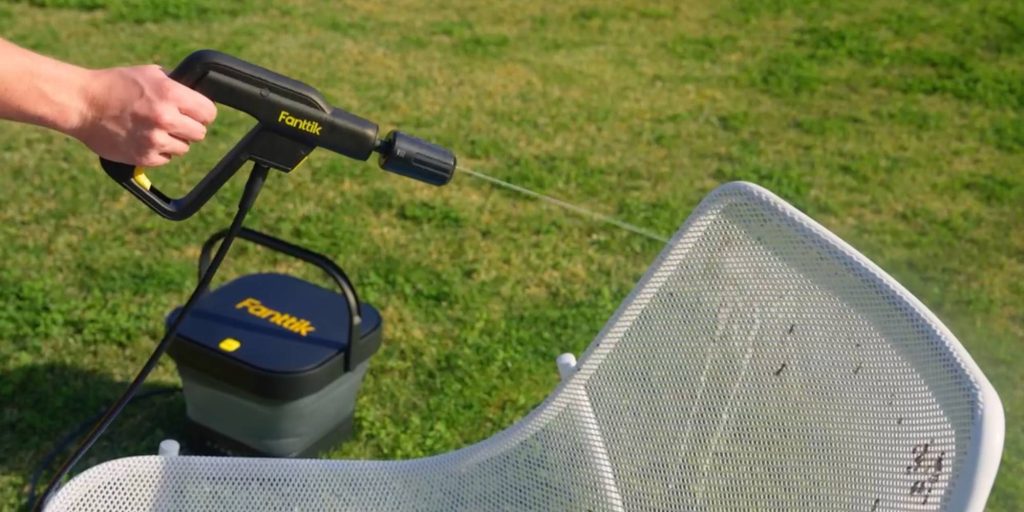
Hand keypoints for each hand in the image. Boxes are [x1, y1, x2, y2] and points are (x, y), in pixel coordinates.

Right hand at [70, 65, 216, 166]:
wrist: (82, 104)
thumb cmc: (115, 85)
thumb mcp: (150, 74)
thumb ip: (176, 85)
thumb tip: (197, 96)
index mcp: (170, 94)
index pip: (209, 112)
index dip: (203, 112)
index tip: (196, 113)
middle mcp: (165, 118)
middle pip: (200, 133)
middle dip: (189, 127)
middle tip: (173, 121)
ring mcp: (154, 140)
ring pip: (184, 148)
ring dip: (173, 140)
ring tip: (153, 129)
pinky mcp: (144, 157)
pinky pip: (166, 159)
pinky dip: (158, 151)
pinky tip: (143, 138)